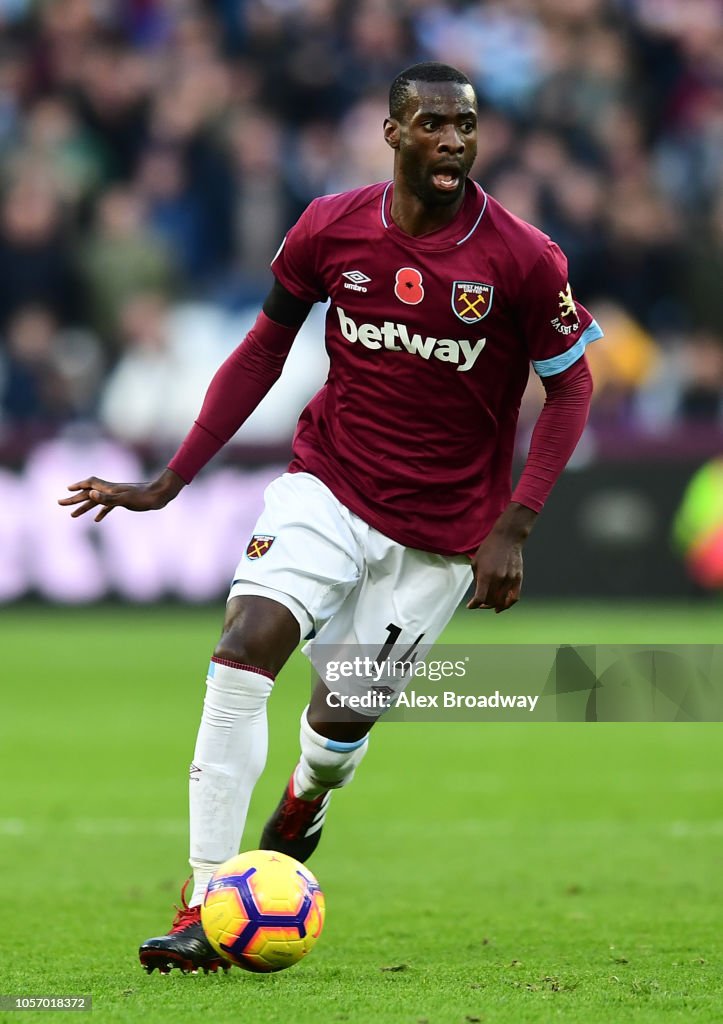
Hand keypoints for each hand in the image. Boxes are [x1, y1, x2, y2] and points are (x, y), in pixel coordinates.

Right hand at [58, 468, 184, 522]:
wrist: (160, 496)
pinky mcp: (124, 501)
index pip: (89, 485)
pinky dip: (101, 512)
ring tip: (73, 515)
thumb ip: (106, 498)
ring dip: (85, 507)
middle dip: (75, 499)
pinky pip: (108, 507)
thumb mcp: (124, 499)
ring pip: (97, 501)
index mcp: (109, 488)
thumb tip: (89, 495)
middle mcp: (111, 490)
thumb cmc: (143, 497)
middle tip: (60, 503)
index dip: (77, 487)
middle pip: (89, 493)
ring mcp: (117, 496)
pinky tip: (97, 520)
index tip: (66, 490)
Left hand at [467, 503, 536, 612]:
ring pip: (501, 602)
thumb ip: (477, 580)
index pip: (480, 598)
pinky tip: (501, 607)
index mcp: (486, 575)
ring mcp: (510, 580)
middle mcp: (498, 579)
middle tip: (479, 603)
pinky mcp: (518, 579)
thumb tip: (477, 593)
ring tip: (489, 604)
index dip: (474, 605)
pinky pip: (514, 597)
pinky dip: (507, 605)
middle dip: (483, 605)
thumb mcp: (476, 563)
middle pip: (490, 601)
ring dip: (494, 605)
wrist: (506, 538)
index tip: (470, 605)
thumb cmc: (489, 549)